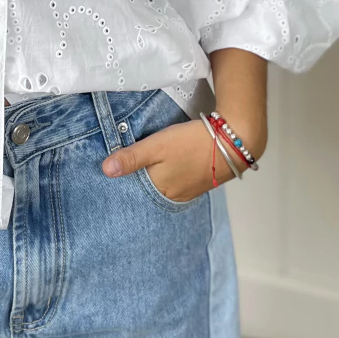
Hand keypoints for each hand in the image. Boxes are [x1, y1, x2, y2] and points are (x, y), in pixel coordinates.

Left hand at [101, 105, 266, 201]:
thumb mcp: (157, 145)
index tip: (114, 170)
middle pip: (149, 189)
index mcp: (160, 190)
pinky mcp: (200, 182)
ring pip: (164, 185)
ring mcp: (188, 191)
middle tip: (128, 164)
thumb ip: (131, 158)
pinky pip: (178, 182)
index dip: (125, 180)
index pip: (134, 190)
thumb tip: (105, 170)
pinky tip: (168, 164)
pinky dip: (170, 175)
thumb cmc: (192, 142)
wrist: (234, 141)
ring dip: (155, 176)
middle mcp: (173, 196)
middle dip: (139, 179)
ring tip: (146, 163)